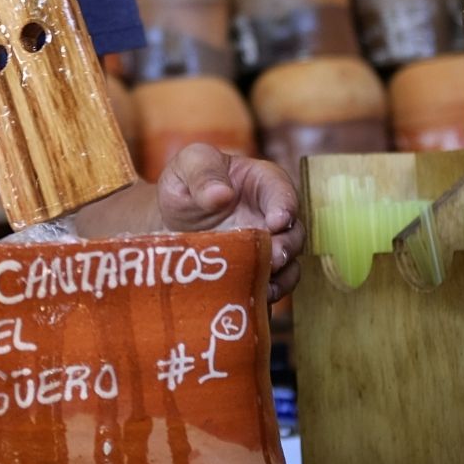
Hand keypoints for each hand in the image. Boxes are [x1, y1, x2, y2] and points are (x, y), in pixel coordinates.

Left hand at [157, 144, 304, 300]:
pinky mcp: (257, 271)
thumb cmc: (185, 183)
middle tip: (274, 257)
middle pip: (293, 231)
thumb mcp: (188, 165)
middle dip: (287, 246)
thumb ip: (203, 173)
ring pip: (289, 262)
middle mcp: (271, 216)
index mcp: (262, 182)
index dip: (284, 206)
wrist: (169, 220)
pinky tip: (256, 298)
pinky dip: (270, 292)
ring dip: (282, 274)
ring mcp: (267, 246)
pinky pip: (273, 285)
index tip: (276, 221)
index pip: (282, 191)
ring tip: (266, 283)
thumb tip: (222, 195)